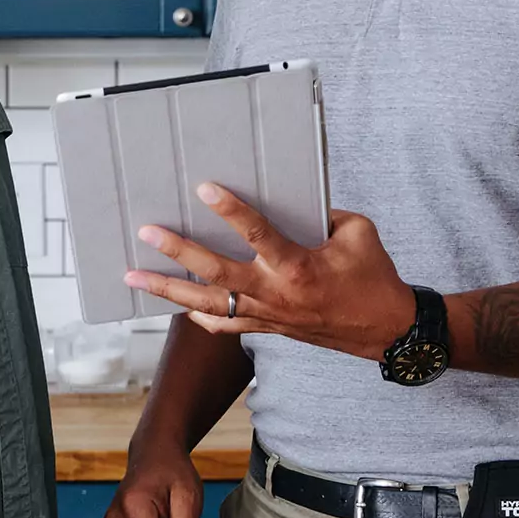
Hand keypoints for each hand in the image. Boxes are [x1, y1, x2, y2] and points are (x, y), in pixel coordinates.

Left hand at [125, 183, 417, 360]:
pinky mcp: (268, 328)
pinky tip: (176, 305)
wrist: (385, 329)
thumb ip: (322, 212)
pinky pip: (224, 325)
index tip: (203, 188)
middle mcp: (275, 293)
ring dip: (168, 290)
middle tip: (148, 233)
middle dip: (178, 252)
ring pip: (207, 305)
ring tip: (134, 277)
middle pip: (216, 274)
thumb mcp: (357, 232)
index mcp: (298, 265)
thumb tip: (291, 197)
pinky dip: (198, 316)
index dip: (230, 210)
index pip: (258, 233)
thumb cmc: (373, 276)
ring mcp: (267, 315)